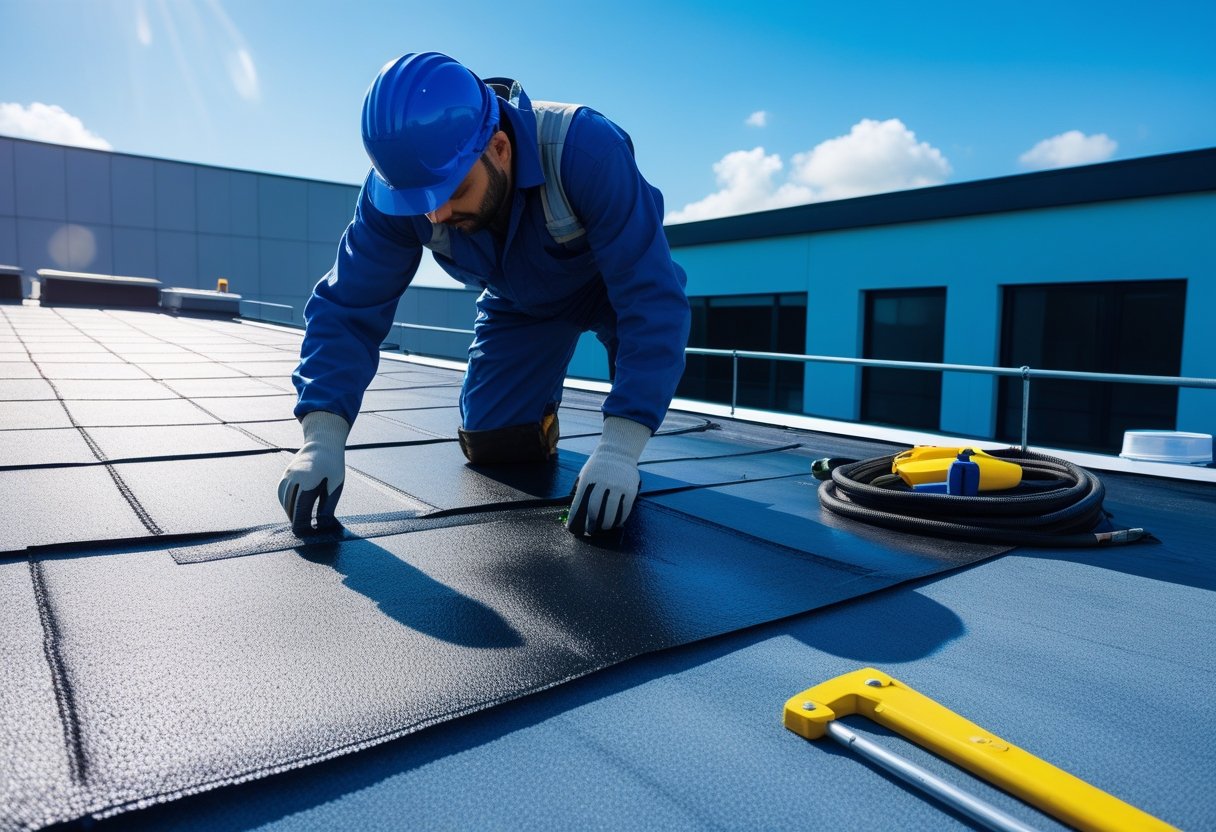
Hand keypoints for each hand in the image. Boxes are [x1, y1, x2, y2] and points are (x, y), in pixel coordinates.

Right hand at [277, 411, 349, 534]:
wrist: (323, 442)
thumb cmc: (332, 464)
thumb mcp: (335, 484)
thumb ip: (327, 505)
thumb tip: (322, 525)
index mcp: (308, 480)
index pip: (301, 509)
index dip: (302, 524)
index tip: (306, 535)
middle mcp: (293, 478)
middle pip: (290, 506)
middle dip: (296, 520)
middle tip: (303, 532)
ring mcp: (287, 475)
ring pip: (284, 500)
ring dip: (290, 512)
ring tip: (299, 522)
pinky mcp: (285, 474)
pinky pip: (281, 493)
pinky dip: (286, 502)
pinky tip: (293, 508)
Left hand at [567, 416, 650, 535]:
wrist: (619, 451)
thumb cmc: (598, 465)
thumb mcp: (585, 472)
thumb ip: (581, 489)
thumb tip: (577, 511)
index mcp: (588, 479)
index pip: (579, 503)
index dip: (575, 518)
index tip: (573, 528)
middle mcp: (603, 483)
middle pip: (595, 510)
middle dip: (591, 523)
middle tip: (590, 530)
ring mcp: (618, 487)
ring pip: (611, 512)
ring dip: (606, 524)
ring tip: (604, 528)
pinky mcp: (630, 490)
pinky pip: (625, 509)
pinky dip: (620, 519)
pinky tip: (617, 523)